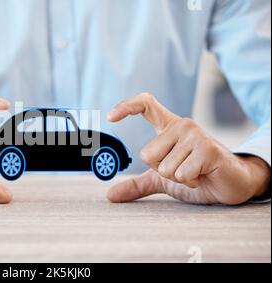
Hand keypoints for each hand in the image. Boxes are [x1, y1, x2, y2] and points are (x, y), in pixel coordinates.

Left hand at [106, 93, 269, 204]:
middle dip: (161, 171)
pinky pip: (181, 173)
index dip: (126, 107)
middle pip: (147, 155)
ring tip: (195, 172)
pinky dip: (190, 182)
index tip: (110, 117)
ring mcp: (196, 135)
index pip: (146, 105)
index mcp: (169, 127)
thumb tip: (110, 195)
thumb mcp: (161, 180)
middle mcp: (182, 125)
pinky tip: (203, 176)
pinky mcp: (208, 149)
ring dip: (178, 178)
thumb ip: (137, 184)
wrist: (231, 185)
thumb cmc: (197, 176)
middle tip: (182, 170)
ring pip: (164, 167)